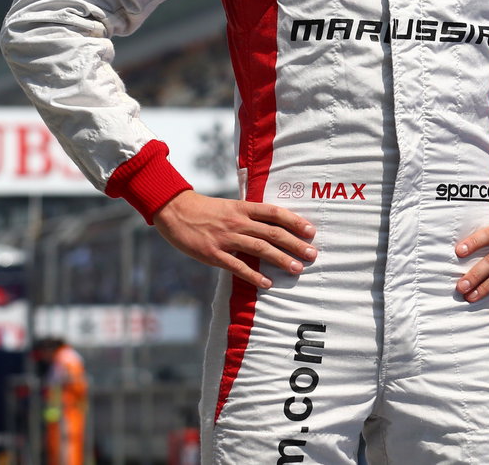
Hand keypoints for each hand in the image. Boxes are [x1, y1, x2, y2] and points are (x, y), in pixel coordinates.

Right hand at [153, 190, 316, 289]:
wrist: (176, 211)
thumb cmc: (207, 210)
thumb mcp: (232, 206)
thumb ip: (251, 215)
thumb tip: (276, 225)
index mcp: (244, 208)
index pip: (275, 213)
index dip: (295, 221)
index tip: (311, 231)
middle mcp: (238, 222)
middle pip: (273, 233)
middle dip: (295, 244)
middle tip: (312, 254)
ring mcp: (226, 238)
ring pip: (260, 249)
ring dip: (280, 260)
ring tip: (296, 269)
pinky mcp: (213, 254)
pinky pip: (237, 266)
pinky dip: (254, 275)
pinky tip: (267, 283)